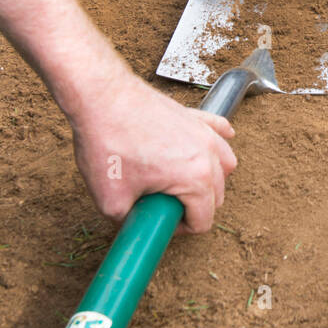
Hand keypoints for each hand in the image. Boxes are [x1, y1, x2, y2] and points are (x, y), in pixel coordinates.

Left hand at [70, 72, 236, 232]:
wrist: (102, 97)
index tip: (159, 222)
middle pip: (217, 195)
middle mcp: (209, 155)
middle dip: (194, 207)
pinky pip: (220, 132)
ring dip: (209, 180)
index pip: (203, 221)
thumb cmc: (108, 143)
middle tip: (162, 204)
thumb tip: (136, 226)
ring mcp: (205, 132)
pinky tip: (206, 150)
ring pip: (225, 166)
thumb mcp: (111, 201)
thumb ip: (131, 221)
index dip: (180, 230)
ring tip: (180, 182)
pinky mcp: (195, 116)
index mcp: (195, 179)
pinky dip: (219, 144)